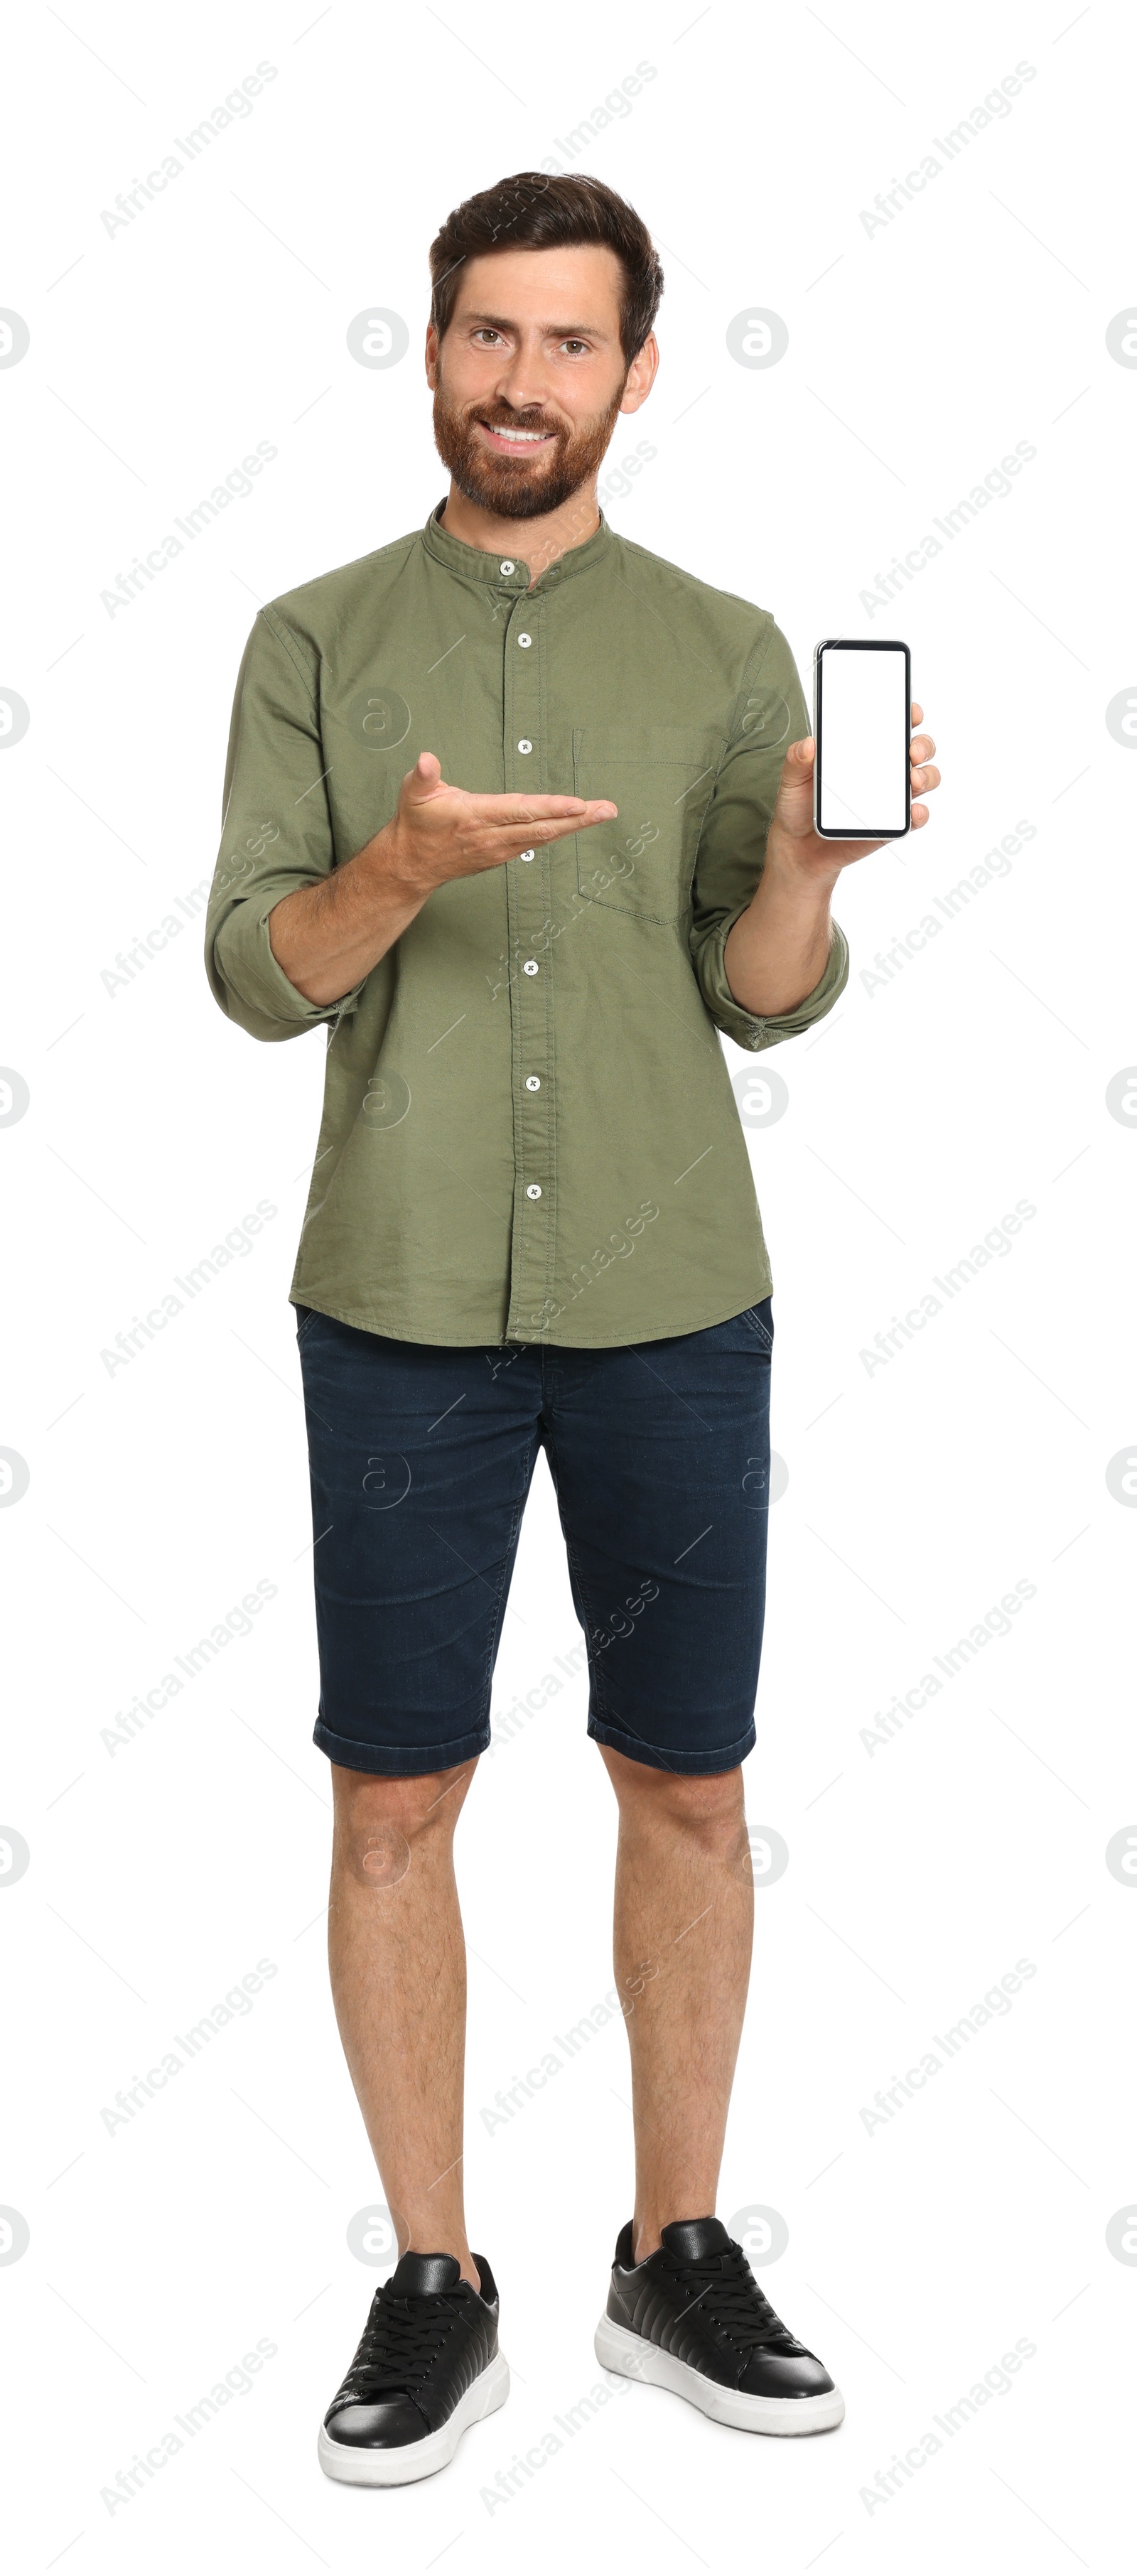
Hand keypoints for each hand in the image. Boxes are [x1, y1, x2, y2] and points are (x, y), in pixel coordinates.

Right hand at [385, 751, 616, 896]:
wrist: (411, 865)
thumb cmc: (416, 824)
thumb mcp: (413, 794)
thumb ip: (423, 775)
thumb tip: (426, 759)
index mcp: (476, 817)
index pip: (520, 811)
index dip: (550, 808)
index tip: (578, 804)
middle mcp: (492, 836)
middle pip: (542, 827)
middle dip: (578, 818)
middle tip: (607, 809)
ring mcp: (499, 849)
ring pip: (544, 837)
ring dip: (576, 826)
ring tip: (602, 813)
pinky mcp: (502, 854)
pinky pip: (536, 842)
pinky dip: (559, 832)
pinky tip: (577, 824)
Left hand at [765, 702, 940, 884]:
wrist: (799, 848)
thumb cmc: (800, 806)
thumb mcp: (792, 779)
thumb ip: (797, 760)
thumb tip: (808, 744)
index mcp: (863, 750)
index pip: (893, 725)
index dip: (908, 715)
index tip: (910, 712)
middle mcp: (884, 770)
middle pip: (918, 749)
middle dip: (923, 745)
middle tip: (911, 750)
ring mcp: (891, 797)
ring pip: (924, 778)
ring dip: (926, 776)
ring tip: (912, 779)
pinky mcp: (892, 825)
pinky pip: (915, 817)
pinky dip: (919, 813)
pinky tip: (912, 810)